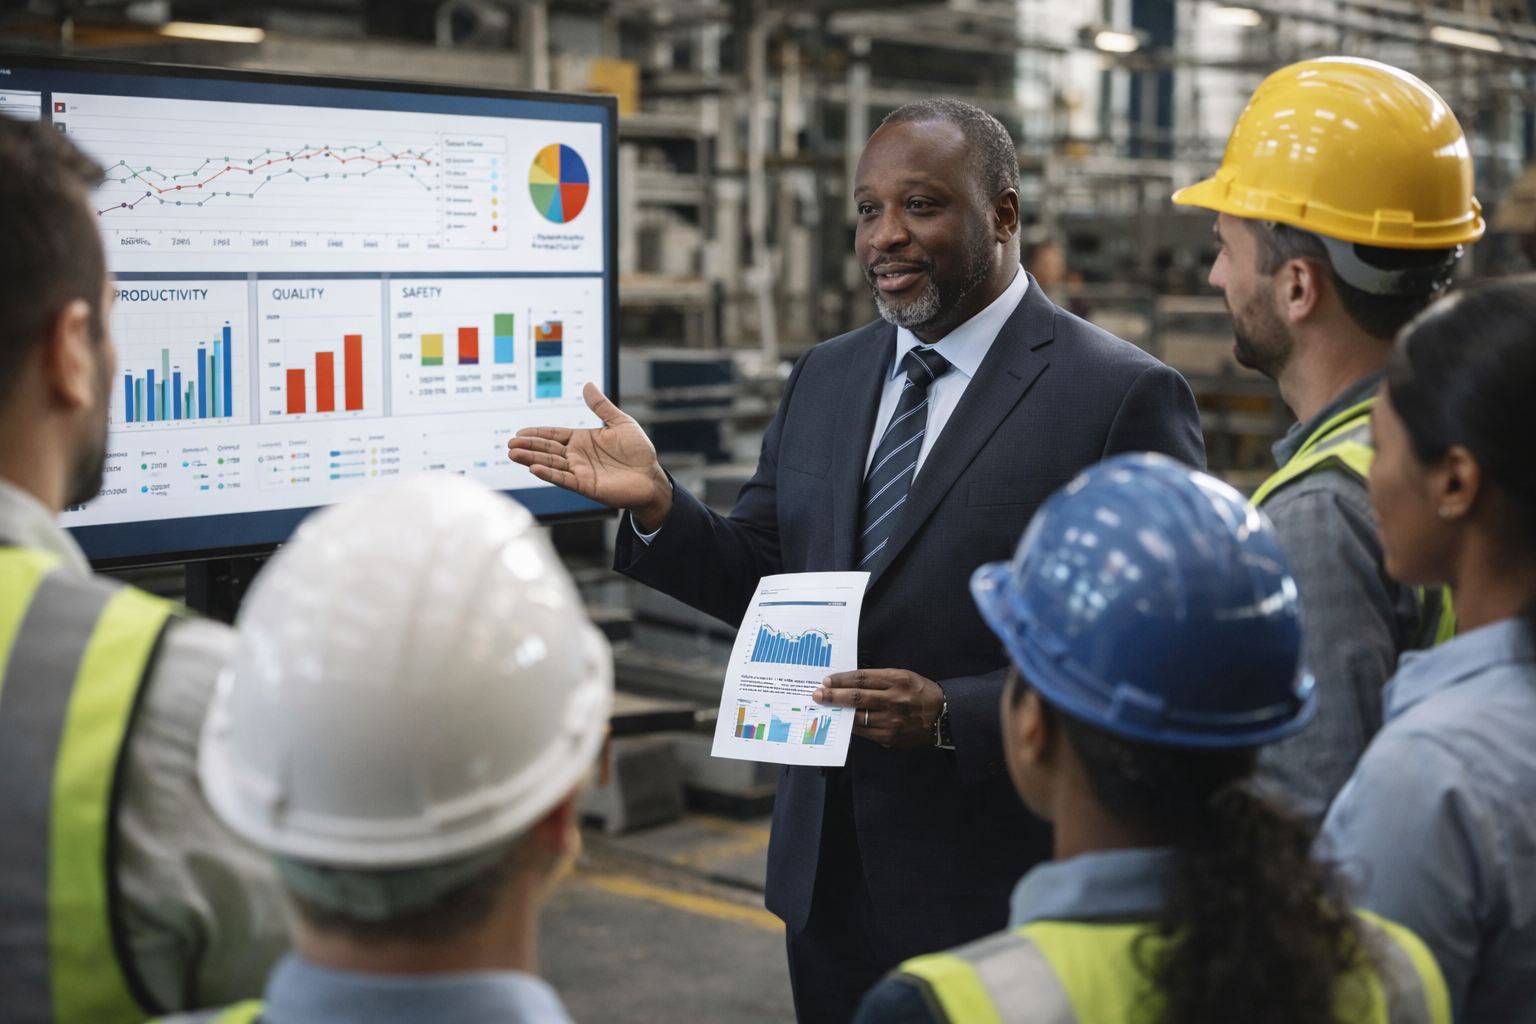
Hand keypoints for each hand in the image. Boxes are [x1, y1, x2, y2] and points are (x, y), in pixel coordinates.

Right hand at [507, 382, 673, 529]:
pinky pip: (564, 479)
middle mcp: (577, 456)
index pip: (554, 435)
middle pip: (547, 449)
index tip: (519, 432)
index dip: (537, 433)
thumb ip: (602, 406)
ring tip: (514, 454)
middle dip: (528, 446)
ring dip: (532, 459)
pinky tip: (535, 469)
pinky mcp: (586, 485)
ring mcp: (580, 471)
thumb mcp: (621, 422)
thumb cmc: (639, 452)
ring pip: (551, 464)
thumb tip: (588, 385)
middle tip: (510, 443)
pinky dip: (549, 474)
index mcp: (582, 440)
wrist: (652, 477)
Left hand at [812, 669, 944, 748]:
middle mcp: (894, 701)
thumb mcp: (903, 676)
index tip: (827, 681)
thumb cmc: (920, 692)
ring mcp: (892, 722)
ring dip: (839, 713)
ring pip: (858, 717)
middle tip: (818, 694)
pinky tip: (843, 720)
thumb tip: (850, 682)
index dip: (842, 680)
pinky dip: (852, 725)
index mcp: (897, 680)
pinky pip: (864, 731)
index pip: (862, 678)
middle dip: (833, 696)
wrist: (941, 716)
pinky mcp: (890, 737)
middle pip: (856, 698)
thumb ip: (879, 679)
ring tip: (826, 708)